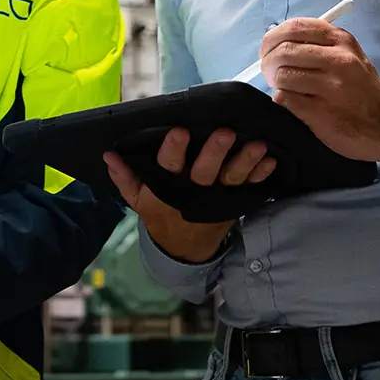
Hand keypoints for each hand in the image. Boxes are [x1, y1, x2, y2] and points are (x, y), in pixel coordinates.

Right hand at [103, 128, 274, 264]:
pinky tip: (271, 160)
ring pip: (232, 178)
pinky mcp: (235, 199)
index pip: (168, 166)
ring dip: (246, 161)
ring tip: (258, 145)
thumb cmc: (161, 212)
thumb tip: (109, 153)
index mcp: (168, 187)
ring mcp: (217, 196)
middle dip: (215, 152)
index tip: (179, 131)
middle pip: (205, 171)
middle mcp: (194, 191)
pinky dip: (261, 174)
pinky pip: (250, 186)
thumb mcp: (138, 199)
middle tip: (225, 132)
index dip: (173, 150)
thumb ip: (125, 177)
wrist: (185, 248)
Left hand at [259, 18, 379, 161]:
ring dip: (277, 84)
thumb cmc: (359, 87)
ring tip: (286, 88)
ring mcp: (331, 87)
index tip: (266, 47)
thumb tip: (276, 39)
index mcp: (341, 41)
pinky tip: (294, 102)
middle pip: (284, 51)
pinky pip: (285, 99)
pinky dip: (282, 100)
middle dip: (268, 62)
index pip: (295, 27)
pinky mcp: (321, 112)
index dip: (273, 37)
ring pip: (282, 76)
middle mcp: (338, 60)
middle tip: (268, 71)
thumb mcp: (348, 54)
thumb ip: (317, 43)